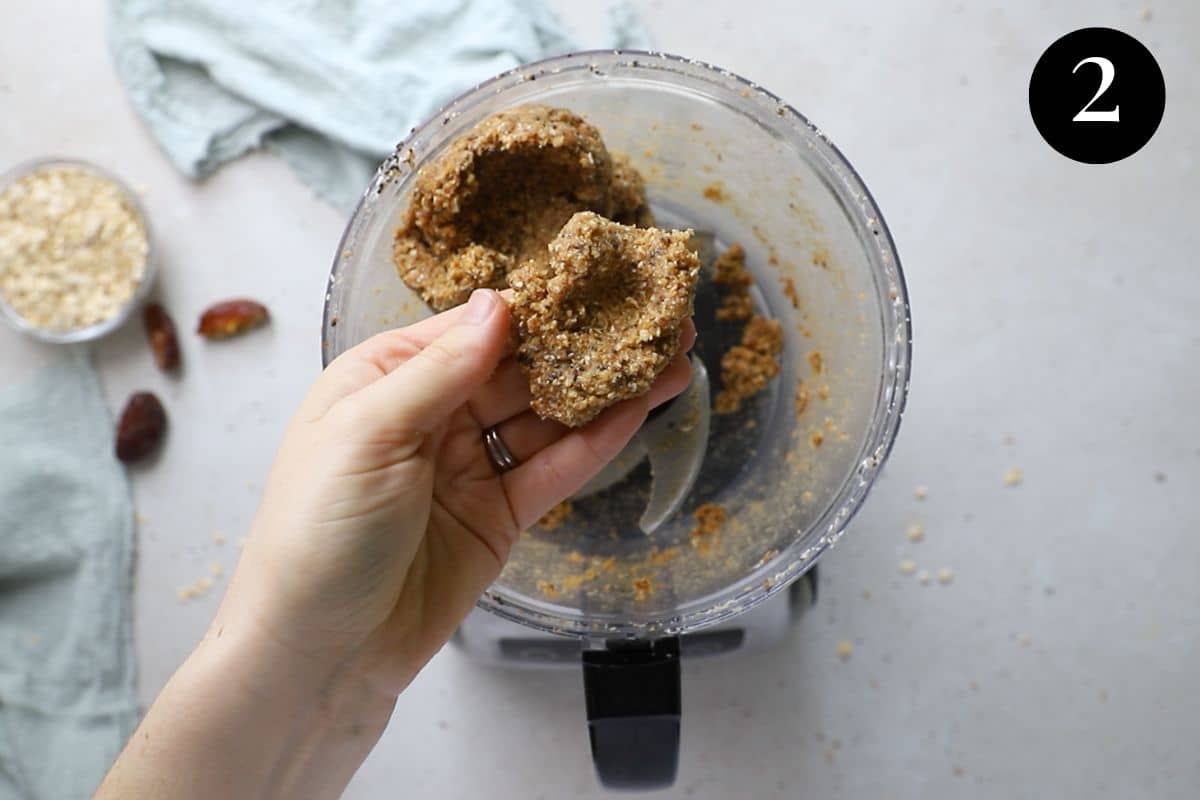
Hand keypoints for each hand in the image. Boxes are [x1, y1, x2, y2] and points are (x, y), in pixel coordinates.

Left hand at [222, 288, 694, 694]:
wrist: (321, 651)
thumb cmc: (316, 534)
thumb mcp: (368, 434)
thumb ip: (439, 371)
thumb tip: (499, 304)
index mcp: (384, 378)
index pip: (470, 328)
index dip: (533, 306)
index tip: (591, 279)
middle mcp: (429, 415)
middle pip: (517, 368)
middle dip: (579, 343)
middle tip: (645, 314)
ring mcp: (467, 465)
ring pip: (545, 416)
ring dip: (603, 389)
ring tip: (665, 357)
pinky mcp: (498, 514)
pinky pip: (554, 468)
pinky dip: (596, 441)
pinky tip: (639, 409)